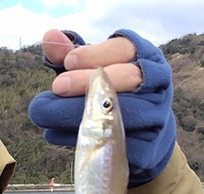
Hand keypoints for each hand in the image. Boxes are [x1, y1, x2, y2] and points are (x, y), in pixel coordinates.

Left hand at [28, 29, 176, 185]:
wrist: (145, 132)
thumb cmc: (112, 93)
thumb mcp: (93, 71)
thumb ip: (72, 54)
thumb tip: (50, 37)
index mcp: (146, 56)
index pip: (125, 49)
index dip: (95, 54)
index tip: (66, 61)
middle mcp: (158, 83)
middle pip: (129, 78)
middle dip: (88, 82)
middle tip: (56, 86)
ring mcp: (158, 114)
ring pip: (124, 114)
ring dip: (81, 115)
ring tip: (46, 114)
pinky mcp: (151, 145)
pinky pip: (120, 145)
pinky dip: (86, 143)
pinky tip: (56, 134)